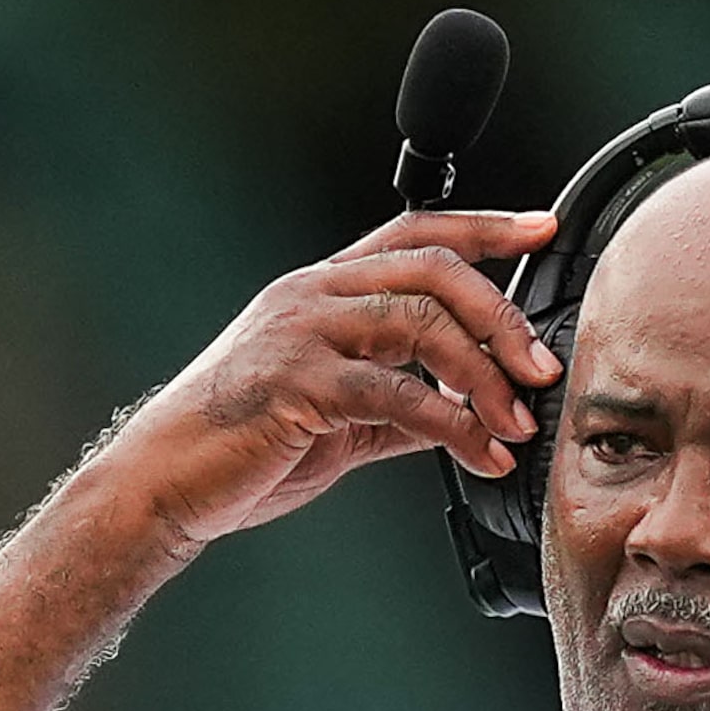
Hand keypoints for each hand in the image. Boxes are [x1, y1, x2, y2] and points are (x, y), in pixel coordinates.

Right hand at [92, 208, 564, 548]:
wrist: (166, 483)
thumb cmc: (245, 447)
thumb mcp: (343, 419)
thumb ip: (403, 404)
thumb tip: (470, 413)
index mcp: (324, 291)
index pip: (415, 234)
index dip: (484, 227)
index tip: (542, 229)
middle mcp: (313, 295)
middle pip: (431, 268)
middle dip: (502, 315)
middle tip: (543, 369)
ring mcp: (301, 332)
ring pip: (420, 321)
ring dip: (485, 375)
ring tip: (516, 424)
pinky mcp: (296, 382)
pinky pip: (395, 390)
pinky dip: (452, 423)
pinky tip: (480, 454)